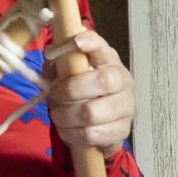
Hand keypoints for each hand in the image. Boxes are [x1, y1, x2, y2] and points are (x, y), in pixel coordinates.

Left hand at [45, 29, 133, 152]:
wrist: (99, 125)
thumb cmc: (81, 93)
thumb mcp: (66, 74)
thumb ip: (58, 64)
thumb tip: (52, 55)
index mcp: (108, 61)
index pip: (103, 48)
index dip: (91, 43)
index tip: (77, 42)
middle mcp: (123, 81)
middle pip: (103, 81)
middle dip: (70, 90)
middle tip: (53, 96)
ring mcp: (126, 107)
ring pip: (91, 113)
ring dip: (66, 116)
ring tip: (58, 115)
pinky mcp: (122, 131)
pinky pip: (91, 134)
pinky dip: (72, 134)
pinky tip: (68, 129)